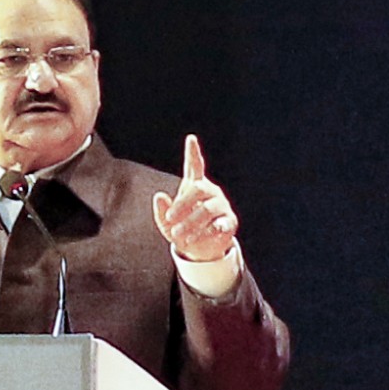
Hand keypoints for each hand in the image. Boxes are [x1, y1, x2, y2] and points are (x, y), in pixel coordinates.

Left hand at [153, 134, 237, 261]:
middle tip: (169, 217)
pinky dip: (206, 233)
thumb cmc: (181, 230)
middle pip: (199, 189)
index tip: (191, 139)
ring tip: (177, 234)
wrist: (199, 250)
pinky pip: (219, 224)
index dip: (193, 153)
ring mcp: (221, 206)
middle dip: (182, 204)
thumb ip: (161, 210)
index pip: (194, 166)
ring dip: (191, 223)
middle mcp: (210, 192)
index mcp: (194, 186)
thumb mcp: (166, 223)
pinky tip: (196, 238)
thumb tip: (159, 196)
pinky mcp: (229, 222)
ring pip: (207, 210)